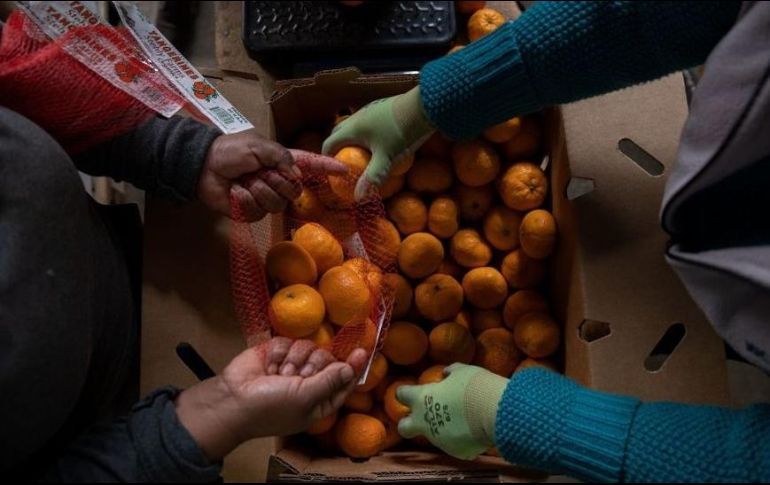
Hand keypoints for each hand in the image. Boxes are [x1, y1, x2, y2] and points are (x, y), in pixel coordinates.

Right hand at [175, 338, 367, 460]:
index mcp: (318, 401)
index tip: (362, 351)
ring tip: (278, 374)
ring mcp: (291, 364)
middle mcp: (308, 382)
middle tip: (297, 376)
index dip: (352, 367)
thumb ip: (330, 380)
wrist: (232, 400)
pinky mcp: (276, 351)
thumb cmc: (270, 407)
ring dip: (292, 360)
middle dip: (312, 365)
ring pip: (308, 346)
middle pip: (326, 359)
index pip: (342, 381)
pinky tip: (268, 366)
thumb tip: (351, 367)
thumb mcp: (306, 397)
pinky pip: (288, 340)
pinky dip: (278, 353)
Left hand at [199, 131, 346, 221]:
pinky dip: (244, 199)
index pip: (310, 165)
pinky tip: (235, 192)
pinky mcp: (252, 212)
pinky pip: (258, 212)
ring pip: (276, 203)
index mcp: (281, 162)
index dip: (327, 167)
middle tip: (257, 172)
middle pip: (294, 190)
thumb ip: (281, 157)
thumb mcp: (257, 146)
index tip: (345, 169)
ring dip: (258, 190)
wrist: (202, 166)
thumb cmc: (229, 151)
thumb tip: (296, 177)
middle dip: (275, 181)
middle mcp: (277, 181)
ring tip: (244, 181)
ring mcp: (266, 198)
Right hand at [322, 86, 433, 200]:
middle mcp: (357, 117)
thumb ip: (372, 178)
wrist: (423, 106)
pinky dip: (365, 134)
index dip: (327, 158)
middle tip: (345, 164)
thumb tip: (358, 199)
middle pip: (339, 133)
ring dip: (352, 140)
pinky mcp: (382, 107)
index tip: (333, 172)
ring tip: (361, 155)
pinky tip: (379, 142)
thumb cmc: (401, 133)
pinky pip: (367, 122)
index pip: (329, 143)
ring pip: (353, 126)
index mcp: (352, 128)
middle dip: (338, 148)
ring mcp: (369, 110)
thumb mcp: (386, 159)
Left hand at [396, 363, 507, 460]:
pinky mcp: (456, 452)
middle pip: (404, 427)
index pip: (402, 394)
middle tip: (422, 419)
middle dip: (408, 424)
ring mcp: (439, 440)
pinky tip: (476, 431)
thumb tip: (446, 373)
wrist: (494, 411)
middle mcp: (425, 421)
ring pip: (434, 437)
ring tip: (464, 420)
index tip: (411, 392)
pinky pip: (456, 445)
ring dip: (443, 429)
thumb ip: (450, 372)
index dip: (405, 393)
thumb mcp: (461, 371)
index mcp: (422, 399)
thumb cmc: (474, 386)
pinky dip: (463, 439)